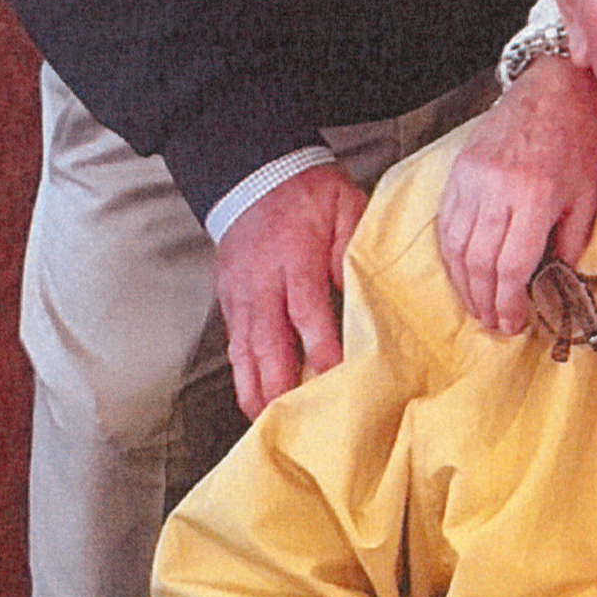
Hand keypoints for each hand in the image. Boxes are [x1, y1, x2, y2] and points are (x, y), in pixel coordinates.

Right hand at [216, 163, 368, 417]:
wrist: (256, 172)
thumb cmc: (309, 193)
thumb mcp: (346, 207)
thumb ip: (355, 250)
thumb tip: (367, 295)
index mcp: (295, 258)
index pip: (307, 312)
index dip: (320, 348)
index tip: (336, 378)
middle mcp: (262, 282)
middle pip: (268, 343)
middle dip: (280, 385)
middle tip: (296, 421)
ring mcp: (240, 294)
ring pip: (244, 351)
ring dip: (256, 389)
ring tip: (269, 424)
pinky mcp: (229, 299)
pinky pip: (234, 344)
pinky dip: (242, 374)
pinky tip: (254, 398)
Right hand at [435, 57, 596, 332]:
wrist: (553, 89)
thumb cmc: (577, 141)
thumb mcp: (586, 196)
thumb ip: (569, 243)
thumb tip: (553, 282)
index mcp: (536, 198)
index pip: (512, 266)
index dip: (509, 302)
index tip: (514, 323)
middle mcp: (498, 190)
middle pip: (479, 262)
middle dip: (484, 301)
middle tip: (493, 324)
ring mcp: (473, 179)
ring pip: (455, 246)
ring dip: (463, 284)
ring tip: (476, 307)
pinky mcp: (459, 170)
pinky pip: (447, 222)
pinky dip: (451, 254)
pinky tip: (462, 272)